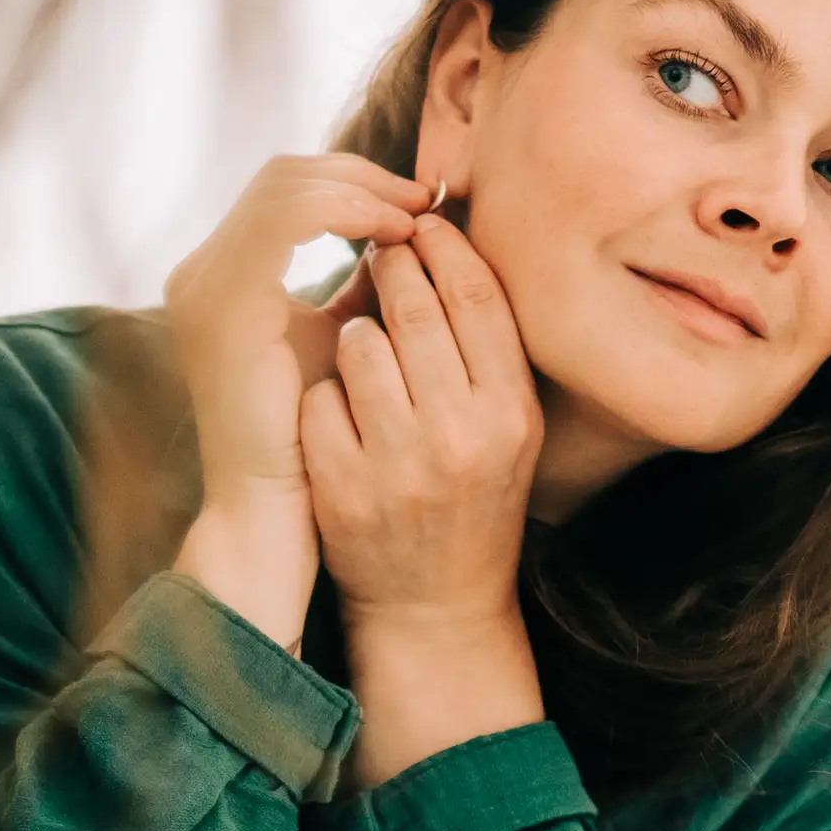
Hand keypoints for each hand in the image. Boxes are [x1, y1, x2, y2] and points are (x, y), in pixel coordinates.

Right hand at [162, 153, 428, 642]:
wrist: (274, 513)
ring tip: (416, 216)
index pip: (285, 192)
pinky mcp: (224, 302)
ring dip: (361, 190)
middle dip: (362, 177)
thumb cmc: (318, 443)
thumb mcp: (343, 346)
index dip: (354, 183)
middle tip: (425, 198)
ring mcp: (205, 285)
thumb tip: (415, 230)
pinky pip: (288, 220)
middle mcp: (200, 273)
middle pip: (283, 175)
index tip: (419, 202)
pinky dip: (347, 213)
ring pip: (286, 186)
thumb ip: (364, 289)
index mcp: (222, 278)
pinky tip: (394, 236)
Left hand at [301, 217, 549, 780]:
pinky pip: (319, 400)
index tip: (421, 225)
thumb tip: (443, 239)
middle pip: (415, 310)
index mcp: (511, 413)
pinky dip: (323, 392)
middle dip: (391, 269)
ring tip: (361, 339)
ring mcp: (398, 466)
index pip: (477, 298)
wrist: (437, 605)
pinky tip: (335, 404)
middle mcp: (461, 437)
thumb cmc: (475, 496)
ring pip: (359, 347)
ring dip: (353, 331)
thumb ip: (486, 346)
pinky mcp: (342, 490)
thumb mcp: (508, 426)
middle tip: (377, 254)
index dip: (445, 247)